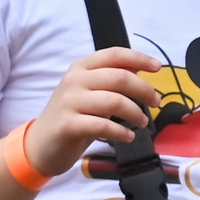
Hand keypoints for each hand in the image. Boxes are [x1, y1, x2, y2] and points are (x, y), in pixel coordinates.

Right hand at [21, 49, 163, 176]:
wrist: (41, 144)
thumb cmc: (72, 116)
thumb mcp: (91, 93)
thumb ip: (111, 80)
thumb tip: (140, 68)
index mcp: (81, 68)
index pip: (114, 55)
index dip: (139, 58)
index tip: (157, 68)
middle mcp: (74, 80)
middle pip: (120, 78)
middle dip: (144, 90)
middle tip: (155, 102)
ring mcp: (69, 102)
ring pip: (114, 101)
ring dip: (135, 113)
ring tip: (142, 123)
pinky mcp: (68, 125)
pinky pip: (103, 126)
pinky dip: (121, 132)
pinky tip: (128, 136)